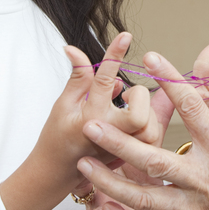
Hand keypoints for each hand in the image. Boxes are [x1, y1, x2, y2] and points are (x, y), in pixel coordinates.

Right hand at [43, 32, 160, 173]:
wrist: (57, 173)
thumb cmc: (57, 136)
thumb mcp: (62, 104)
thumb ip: (77, 77)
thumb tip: (74, 49)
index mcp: (89, 118)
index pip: (104, 81)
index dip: (114, 55)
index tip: (125, 36)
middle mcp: (109, 135)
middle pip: (139, 113)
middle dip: (137, 96)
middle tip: (124, 95)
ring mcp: (122, 149)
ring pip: (149, 125)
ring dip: (141, 110)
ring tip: (123, 108)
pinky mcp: (133, 157)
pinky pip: (151, 135)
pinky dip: (145, 121)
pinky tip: (129, 119)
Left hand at [74, 50, 208, 209]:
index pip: (194, 110)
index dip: (172, 82)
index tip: (151, 58)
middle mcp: (206, 180)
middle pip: (156, 160)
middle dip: (120, 143)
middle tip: (91, 124)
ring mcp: (195, 208)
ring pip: (146, 199)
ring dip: (112, 183)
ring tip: (85, 166)